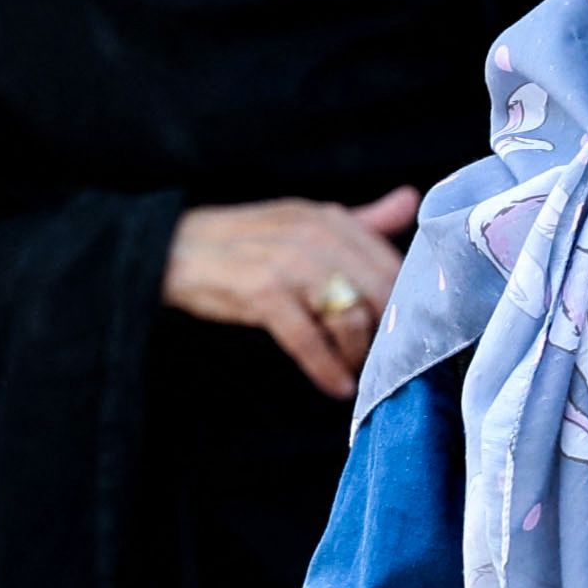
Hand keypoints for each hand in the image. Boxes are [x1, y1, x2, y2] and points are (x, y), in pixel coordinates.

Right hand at [166, 188, 419, 399]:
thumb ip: (362, 220)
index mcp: (332, 219)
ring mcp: (290, 264)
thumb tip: (410, 201)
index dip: (407, 306)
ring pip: (350, 318)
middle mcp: (317, 236)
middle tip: (388, 362)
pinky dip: (327, 369)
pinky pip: (310, 340)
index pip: (393, 266)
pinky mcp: (264, 294)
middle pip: (380, 294)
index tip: (412, 333)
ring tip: (359, 374)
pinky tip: (337, 386)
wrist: (175, 250)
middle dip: (389, 335)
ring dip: (359, 356)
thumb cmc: (247, 243)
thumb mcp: (305, 223)